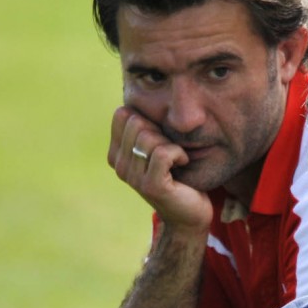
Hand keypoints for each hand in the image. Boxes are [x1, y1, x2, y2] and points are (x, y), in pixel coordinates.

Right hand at [107, 107, 212, 229]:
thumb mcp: (157, 146)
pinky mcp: (151, 185)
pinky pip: (164, 153)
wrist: (191, 213)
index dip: (146, 118)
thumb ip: (145, 126)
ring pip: (150, 137)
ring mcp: (133, 177)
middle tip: (171, 150)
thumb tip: (138, 93)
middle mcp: (120, 165)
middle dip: (160, 131)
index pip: (123, 114)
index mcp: (116, 153)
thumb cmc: (179, 176)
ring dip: (172, 144)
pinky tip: (182, 164)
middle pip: (137, 122)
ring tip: (177, 159)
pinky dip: (179, 154)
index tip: (159, 137)